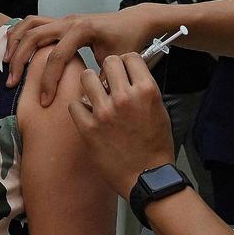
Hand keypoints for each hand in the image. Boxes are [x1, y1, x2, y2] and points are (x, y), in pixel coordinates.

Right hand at [3, 8, 153, 104]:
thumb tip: (86, 102)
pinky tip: (13, 49)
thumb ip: (102, 80)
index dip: (48, 81)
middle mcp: (69, 21)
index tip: (44, 101)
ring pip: (29, 25)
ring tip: (6, 63)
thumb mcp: (117, 63)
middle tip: (11, 83)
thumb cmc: (128, 41)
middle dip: (20, 60)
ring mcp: (63, 19)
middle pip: (34, 38)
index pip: (57, 57)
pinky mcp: (61, 21)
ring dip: (15, 43)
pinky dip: (20, 34)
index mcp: (82, 30)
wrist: (134, 21)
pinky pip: (34, 23)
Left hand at [67, 53, 174, 196]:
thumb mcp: (159, 111)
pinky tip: (88, 115)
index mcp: (146, 91)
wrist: (147, 177)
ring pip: (86, 78)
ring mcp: (104, 112)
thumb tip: (130, 76)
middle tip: (109, 83)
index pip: (130, 57)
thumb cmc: (155, 147)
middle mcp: (125, 97)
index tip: (123, 71)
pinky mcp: (88, 128)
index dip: (126, 63)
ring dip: (90, 86)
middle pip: (108, 62)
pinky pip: (74, 104)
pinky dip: (80, 109)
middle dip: (108, 71)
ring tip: (95, 97)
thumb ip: (143, 90)